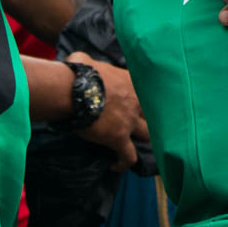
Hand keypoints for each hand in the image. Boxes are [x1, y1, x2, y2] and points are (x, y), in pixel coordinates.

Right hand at [70, 54, 148, 170]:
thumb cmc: (77, 73)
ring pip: (147, 135)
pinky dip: (124, 162)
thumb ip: (89, 62)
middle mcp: (136, 101)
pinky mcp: (119, 138)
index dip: (142, 98)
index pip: (146, 90)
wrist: (74, 90)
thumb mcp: (86, 60)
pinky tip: (115, 166)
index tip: (135, 103)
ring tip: (132, 144)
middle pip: (153, 113)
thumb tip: (79, 61)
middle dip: (148, 118)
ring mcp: (130, 121)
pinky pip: (129, 156)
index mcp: (130, 81)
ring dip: (140, 140)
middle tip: (139, 124)